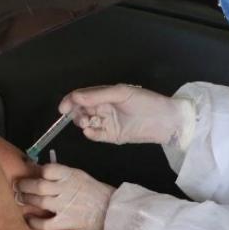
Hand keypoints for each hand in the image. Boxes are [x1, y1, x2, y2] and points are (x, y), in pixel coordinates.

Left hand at [16, 164, 114, 229]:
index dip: (37, 171)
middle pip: (39, 185)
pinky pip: (45, 223)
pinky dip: (34, 222)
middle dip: (24, 185)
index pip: (48, 169)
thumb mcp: (82, 177)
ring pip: (39, 201)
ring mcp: (65, 206)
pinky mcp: (66, 222)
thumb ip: (64, 176)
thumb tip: (43, 174)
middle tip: (17, 186)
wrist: (113, 211)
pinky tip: (28, 220)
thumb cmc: (98, 193)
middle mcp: (66, 189)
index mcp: (71, 175)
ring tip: (20, 199)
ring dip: (26, 200)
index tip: (31, 173)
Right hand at [59, 85, 192, 145]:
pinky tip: (91, 131)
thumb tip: (76, 97)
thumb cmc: (146, 101)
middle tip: (78, 117)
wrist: (165, 120)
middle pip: (81, 110)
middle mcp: (104, 108)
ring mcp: (108, 122)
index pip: (82, 96)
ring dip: (82, 123)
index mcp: (105, 95)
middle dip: (75, 113)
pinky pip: (97, 135)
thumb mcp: (122, 93)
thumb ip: (98, 95)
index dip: (70, 101)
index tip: (63, 108)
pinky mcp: (113, 136)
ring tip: (86, 123)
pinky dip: (91, 133)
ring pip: (87, 123)